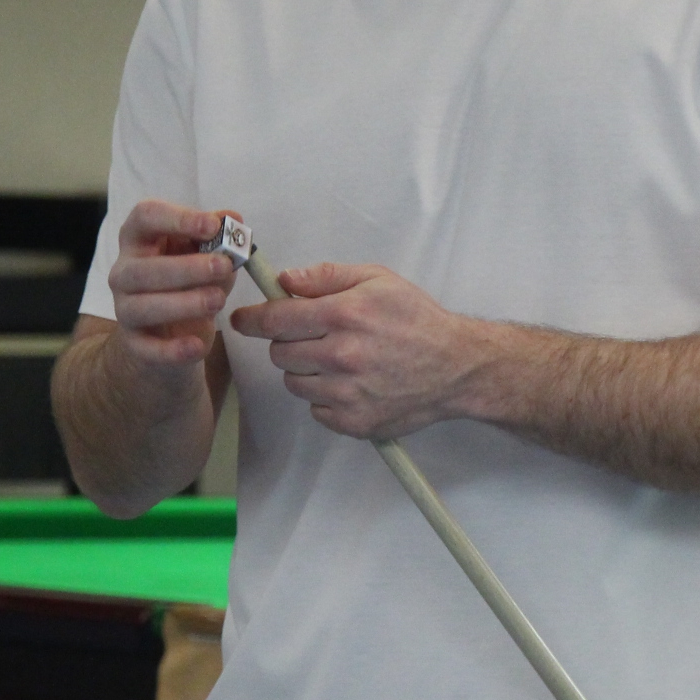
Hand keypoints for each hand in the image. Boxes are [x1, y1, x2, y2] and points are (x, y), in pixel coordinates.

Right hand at [104, 199, 239, 378]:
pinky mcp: (133, 343)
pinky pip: (147, 348)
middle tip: (223, 267)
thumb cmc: (188, 281)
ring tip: (218, 300)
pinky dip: (173, 349)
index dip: (177, 218)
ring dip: (183, 303)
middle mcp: (124, 272)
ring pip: (142, 307)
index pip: (145, 216)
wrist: (170, 333)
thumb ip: (220, 237)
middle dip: (185, 267)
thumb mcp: (206, 255)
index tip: (212, 226)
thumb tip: (235, 219)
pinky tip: (198, 345)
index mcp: (140, 239)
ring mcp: (124, 308)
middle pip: (143, 268)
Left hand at [229, 263, 493, 439]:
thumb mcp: (378, 279)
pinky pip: (316, 410)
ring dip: (306, 371)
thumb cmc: (417, 319)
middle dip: (287, 342)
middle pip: (280, 353)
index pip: (276, 319)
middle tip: (311, 337)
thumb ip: (327, 276)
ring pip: (294, 383)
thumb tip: (286, 280)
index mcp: (343, 315)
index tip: (242, 320)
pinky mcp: (354, 422)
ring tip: (337, 360)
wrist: (456, 367)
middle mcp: (341, 356)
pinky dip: (325, 398)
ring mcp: (346, 394)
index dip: (252, 319)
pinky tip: (350, 384)